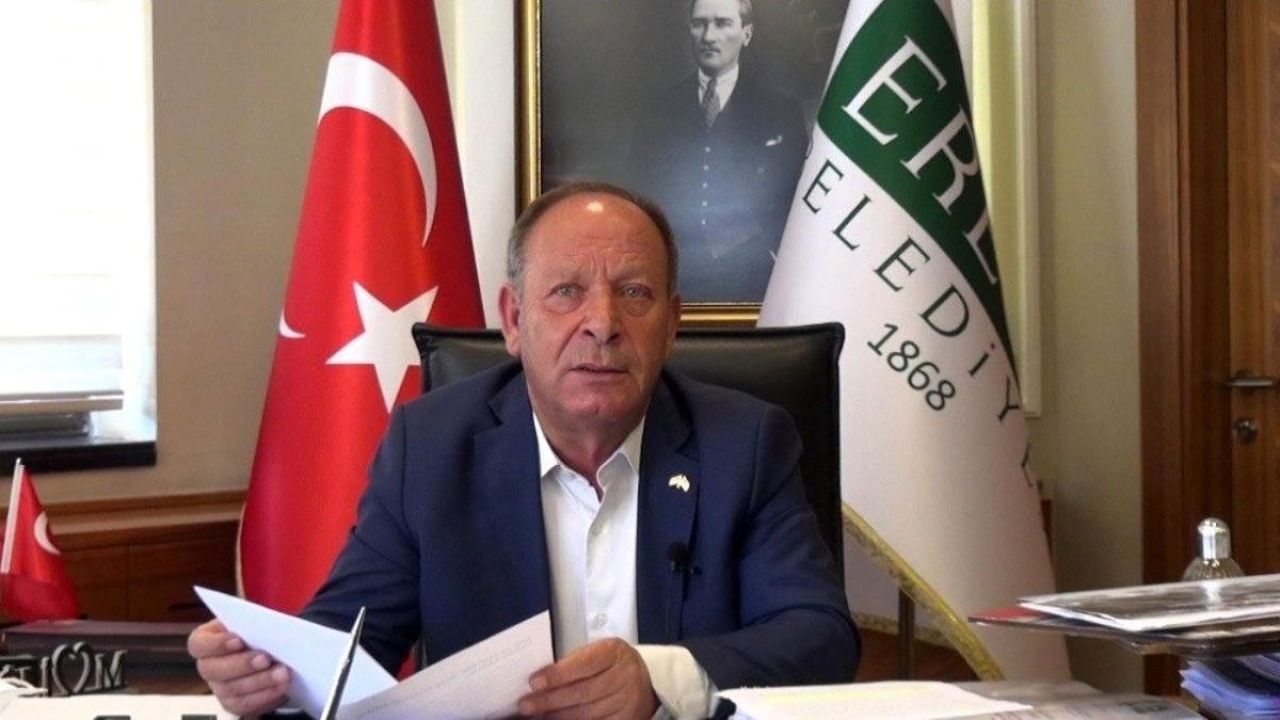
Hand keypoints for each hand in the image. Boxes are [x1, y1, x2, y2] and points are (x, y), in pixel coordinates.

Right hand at [188, 619, 290, 715]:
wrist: (272, 655)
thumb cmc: (257, 632)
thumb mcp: (253, 622)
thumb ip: (253, 623)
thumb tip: (265, 626)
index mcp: (206, 641)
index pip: (199, 644)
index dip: (216, 644)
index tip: (238, 640)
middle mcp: (208, 666)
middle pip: (213, 670)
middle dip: (242, 664)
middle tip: (265, 659)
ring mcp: (219, 687)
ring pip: (232, 688)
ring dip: (259, 681)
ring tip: (282, 673)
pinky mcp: (234, 703)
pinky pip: (246, 703)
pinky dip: (266, 694)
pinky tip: (281, 686)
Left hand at [519, 638, 657, 718]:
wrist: (645, 681)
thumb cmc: (611, 664)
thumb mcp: (598, 653)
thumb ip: (573, 663)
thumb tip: (540, 680)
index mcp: (614, 651)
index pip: (583, 664)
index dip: (557, 674)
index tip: (534, 681)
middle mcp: (624, 675)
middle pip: (583, 692)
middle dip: (550, 700)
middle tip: (526, 705)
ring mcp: (628, 700)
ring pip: (587, 713)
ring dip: (558, 716)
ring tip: (537, 716)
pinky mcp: (627, 719)